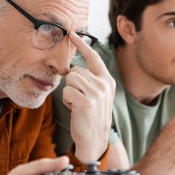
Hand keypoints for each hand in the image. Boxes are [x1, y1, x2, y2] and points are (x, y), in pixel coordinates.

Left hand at [62, 32, 115, 162]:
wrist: (95, 140)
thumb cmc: (92, 117)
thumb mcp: (99, 96)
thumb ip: (92, 80)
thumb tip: (75, 66)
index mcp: (108, 81)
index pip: (94, 57)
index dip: (82, 45)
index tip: (72, 34)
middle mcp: (104, 84)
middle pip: (76, 70)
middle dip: (72, 84)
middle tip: (79, 98)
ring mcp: (96, 93)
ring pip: (70, 79)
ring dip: (69, 92)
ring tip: (78, 104)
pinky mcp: (86, 101)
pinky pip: (66, 91)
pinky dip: (67, 101)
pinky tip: (75, 110)